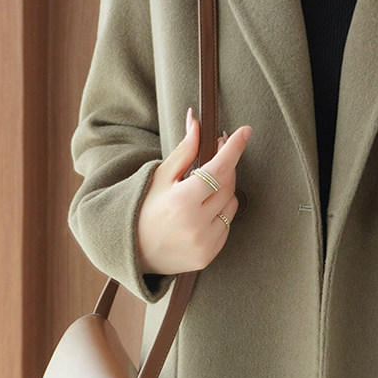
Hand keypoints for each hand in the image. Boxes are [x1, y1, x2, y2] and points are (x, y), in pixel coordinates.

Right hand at [137, 109, 251, 275]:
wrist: (132, 250)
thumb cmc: (143, 209)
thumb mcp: (160, 176)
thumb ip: (185, 151)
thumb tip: (197, 122)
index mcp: (182, 201)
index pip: (219, 169)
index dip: (234, 148)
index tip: (245, 132)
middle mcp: (197, 224)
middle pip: (228, 185)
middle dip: (226, 166)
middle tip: (218, 151)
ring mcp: (204, 243)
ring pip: (231, 205)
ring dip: (223, 191)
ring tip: (203, 188)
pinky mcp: (208, 256)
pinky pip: (226, 226)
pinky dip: (220, 214)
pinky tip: (202, 211)